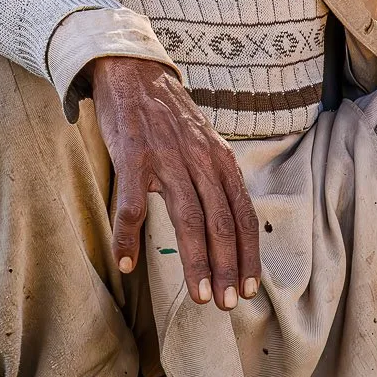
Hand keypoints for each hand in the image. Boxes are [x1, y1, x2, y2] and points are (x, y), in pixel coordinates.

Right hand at [90, 56, 261, 310]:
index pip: (242, 214)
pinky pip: (132, 205)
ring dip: (195, 261)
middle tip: (226, 303)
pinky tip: (127, 262)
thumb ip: (217, 180)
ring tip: (198, 295)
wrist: (133, 73)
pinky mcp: (133, 156)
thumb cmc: (169, 119)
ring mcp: (167, 158)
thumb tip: (230, 227)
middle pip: (220, 222)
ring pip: (188, 218)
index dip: (248, 253)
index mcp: (220, 160)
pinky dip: (129, 237)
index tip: (249, 288)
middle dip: (227, 266)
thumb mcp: (204, 144)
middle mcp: (200, 160)